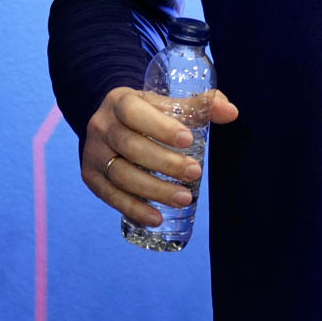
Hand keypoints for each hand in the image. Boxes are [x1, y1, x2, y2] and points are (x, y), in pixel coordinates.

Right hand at [81, 85, 239, 227]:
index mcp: (120, 101)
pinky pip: (110, 196)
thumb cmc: (146, 113)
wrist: (108, 122)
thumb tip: (230, 112)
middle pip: (129, 146)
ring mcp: (94, 153)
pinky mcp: (91, 177)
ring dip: (153, 190)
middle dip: (164, 162)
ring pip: (120, 174)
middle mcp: (101, 126)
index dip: (160, 127)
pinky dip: (133, 209)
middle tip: (195, 172)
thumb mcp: (164, 102)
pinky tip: (156, 219)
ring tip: (183, 199)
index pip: (134, 112)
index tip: (188, 140)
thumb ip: (198, 105)